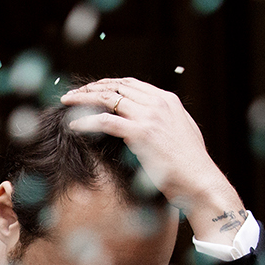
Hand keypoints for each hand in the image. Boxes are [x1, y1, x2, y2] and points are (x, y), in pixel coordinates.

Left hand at [60, 77, 244, 242]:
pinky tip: (72, 124)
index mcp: (167, 100)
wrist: (199, 180)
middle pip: (115, 87)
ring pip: (107, 99)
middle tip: (72, 94)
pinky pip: (105, 121)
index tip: (90, 90)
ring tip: (65, 103)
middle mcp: (158, 103)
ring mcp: (149, 116)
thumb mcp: (182, 132)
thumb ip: (166, 120)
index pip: (130, 84)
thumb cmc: (189, 164)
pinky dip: (86, 121)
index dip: (106, 84)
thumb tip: (153, 120)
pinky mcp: (140, 133)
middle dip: (90, 88)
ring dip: (83, 99)